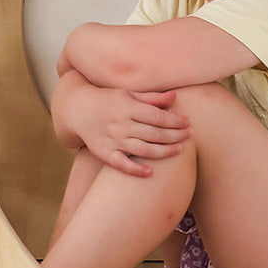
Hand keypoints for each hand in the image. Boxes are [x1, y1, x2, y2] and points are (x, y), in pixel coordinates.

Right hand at [74, 86, 190, 177]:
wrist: (78, 110)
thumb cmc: (108, 100)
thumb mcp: (128, 94)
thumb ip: (152, 98)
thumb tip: (175, 97)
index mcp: (128, 108)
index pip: (158, 117)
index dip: (175, 121)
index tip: (188, 123)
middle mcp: (121, 124)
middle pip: (154, 134)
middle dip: (175, 135)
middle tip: (189, 136)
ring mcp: (113, 140)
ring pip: (143, 150)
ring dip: (163, 152)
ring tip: (179, 150)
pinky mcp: (104, 153)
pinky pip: (121, 164)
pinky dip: (135, 170)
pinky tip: (150, 173)